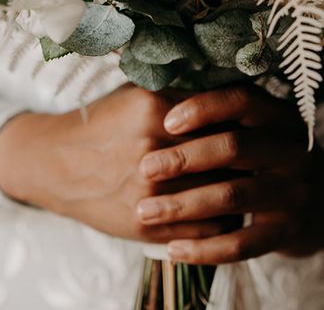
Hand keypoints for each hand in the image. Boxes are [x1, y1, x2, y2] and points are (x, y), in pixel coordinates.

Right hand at [0, 85, 239, 243]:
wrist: (57, 165)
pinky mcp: (146, 224)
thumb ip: (183, 97)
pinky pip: (206, 227)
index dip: (246, 124)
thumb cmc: (104, 124)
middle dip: (251, 158)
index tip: (259, 128)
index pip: (220, 116)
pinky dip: (225, 221)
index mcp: (154, 111)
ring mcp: (150, 191)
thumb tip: (234, 101)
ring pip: (221, 193)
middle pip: (225, 155)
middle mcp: (153, 150)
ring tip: (254, 185)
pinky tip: (230, 211)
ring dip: (243, 191)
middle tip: (267, 158)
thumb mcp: (138, 95)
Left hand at [136, 84, 323, 263]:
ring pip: (233, 197)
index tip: (166, 121)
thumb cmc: (269, 154)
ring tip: (145, 210)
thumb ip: (222, 115)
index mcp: (280, 116)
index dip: (203, 108)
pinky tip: (173, 249)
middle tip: (144, 168)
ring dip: (184, 205)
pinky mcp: (288, 232)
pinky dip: (204, 248)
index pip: (242, 101)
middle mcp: (293, 151)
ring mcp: (294, 193)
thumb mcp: (259, 126)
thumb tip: (161, 98)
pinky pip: (242, 244)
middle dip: (184, 158)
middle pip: (235, 147)